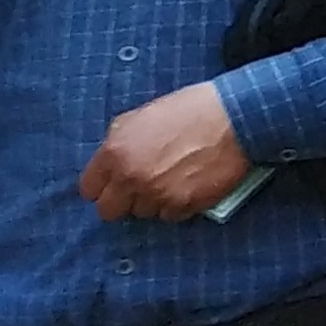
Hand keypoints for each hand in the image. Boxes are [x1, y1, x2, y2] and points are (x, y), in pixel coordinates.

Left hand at [82, 81, 251, 223]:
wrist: (236, 117)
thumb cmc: (191, 109)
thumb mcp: (143, 115)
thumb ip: (119, 140)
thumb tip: (112, 161)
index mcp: (115, 153)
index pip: (89, 190)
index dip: (103, 186)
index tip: (115, 183)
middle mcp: (131, 178)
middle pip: (109, 211)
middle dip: (123, 201)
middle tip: (141, 188)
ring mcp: (157, 194)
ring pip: (142, 213)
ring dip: (153, 201)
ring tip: (173, 181)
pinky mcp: (184, 205)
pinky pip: (171, 216)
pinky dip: (178, 205)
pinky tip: (189, 186)